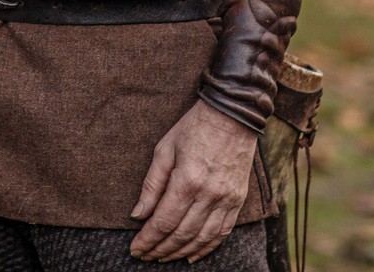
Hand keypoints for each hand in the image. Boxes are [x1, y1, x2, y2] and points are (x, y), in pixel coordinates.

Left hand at [129, 100, 258, 262]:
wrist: (232, 115)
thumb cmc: (193, 128)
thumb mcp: (164, 149)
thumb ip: (151, 185)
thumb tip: (138, 215)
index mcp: (187, 181)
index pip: (164, 221)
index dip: (148, 239)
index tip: (135, 249)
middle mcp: (209, 195)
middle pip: (181, 234)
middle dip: (160, 249)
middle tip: (146, 256)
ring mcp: (227, 200)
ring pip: (202, 238)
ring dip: (181, 252)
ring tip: (164, 257)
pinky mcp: (238, 201)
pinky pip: (222, 233)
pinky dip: (206, 248)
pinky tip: (192, 255)